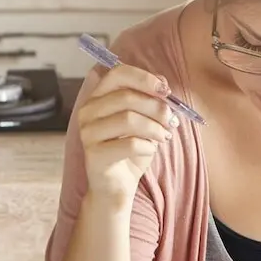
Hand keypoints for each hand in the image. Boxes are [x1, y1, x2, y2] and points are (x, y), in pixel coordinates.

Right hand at [74, 64, 180, 201]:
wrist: (116, 186)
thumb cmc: (129, 151)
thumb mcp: (144, 121)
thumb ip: (150, 99)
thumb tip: (162, 81)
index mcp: (98, 97)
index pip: (118, 74)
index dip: (144, 78)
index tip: (165, 90)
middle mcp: (88, 112)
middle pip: (127, 97)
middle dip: (156, 108)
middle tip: (172, 120)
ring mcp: (88, 133)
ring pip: (129, 119)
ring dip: (155, 128)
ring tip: (164, 136)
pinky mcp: (94, 155)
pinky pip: (130, 144)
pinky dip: (148, 147)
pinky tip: (150, 151)